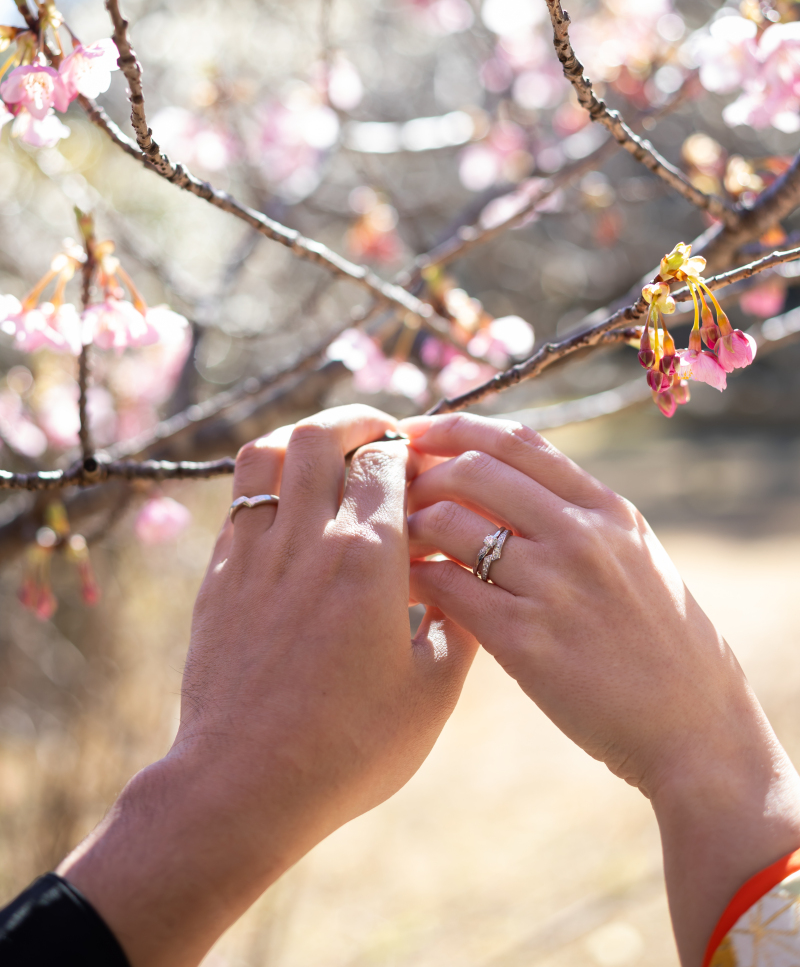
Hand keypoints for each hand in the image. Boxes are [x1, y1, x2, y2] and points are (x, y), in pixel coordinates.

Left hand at [60, 404, 476, 966]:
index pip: (385, 460)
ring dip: (301, 437)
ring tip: (328, 452)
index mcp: (368, 558)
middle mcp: (307, 539)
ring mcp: (255, 553)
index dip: (408, 448)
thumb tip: (468, 582)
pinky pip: (239, 498)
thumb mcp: (431, 693)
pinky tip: (289, 506)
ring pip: (268, 453)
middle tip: (379, 436)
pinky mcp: (219, 576)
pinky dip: (268, 481)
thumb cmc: (350, 747)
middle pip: (321, 436)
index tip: (423, 463)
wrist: (245, 786)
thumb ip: (458, 624)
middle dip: (356, 421)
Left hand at [402, 411, 799, 965]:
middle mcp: (581, 535)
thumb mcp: (634, 554)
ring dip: (409, 523)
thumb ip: (578, 513)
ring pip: (450, 523)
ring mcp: (554, 586)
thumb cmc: (660, 641)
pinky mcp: (528, 642)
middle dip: (420, 470)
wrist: (694, 727)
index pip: (516, 440)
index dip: (455, 426)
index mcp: (605, 508)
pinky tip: (407, 586)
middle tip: (392, 487)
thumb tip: (508, 477)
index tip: (417, 430)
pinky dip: (417, 579)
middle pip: (473, 470)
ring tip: (394, 538)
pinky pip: (448, 590)